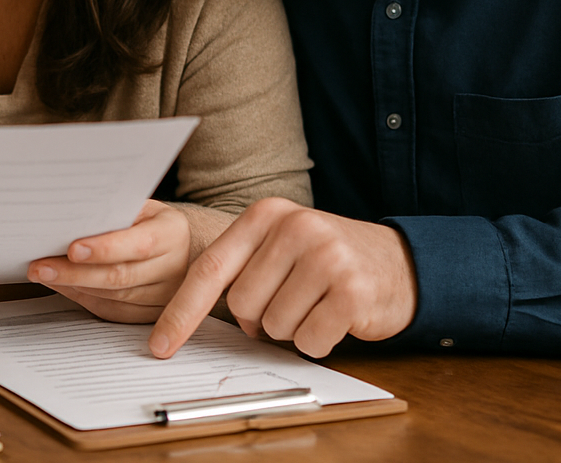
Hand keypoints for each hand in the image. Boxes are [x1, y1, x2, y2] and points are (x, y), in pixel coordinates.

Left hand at [26, 200, 191, 322]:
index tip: (72, 249)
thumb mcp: (139, 206)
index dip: (105, 249)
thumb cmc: (148, 220)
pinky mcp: (151, 315)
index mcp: (172, 233)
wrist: (177, 245)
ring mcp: (166, 296)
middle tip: (41, 267)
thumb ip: (113, 211)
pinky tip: (63, 286)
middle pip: (121, 276)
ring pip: (114, 298)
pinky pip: (113, 312)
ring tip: (44, 273)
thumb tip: (69, 217)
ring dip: (74, 286)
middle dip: (75, 273)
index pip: (139, 244)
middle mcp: (173, 267)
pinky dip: (84, 299)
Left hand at [149, 198, 416, 358]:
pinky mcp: (352, 290)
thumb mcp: (280, 247)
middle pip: (243, 305)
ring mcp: (326, 256)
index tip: (160, 345)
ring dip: (293, 328)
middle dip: (261, 318)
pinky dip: (319, 341)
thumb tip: (193, 319)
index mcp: (267, 215)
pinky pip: (310, 341)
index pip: (210, 268)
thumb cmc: (327, 259)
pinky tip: (337, 317)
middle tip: (294, 299)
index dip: (181, 312)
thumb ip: (240, 270)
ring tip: (318, 302)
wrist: (400, 263)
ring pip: (274, 327)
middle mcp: (295, 227)